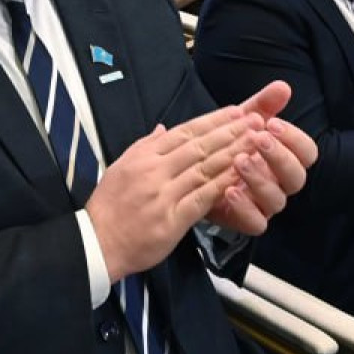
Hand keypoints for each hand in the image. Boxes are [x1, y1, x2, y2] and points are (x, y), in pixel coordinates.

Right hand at [85, 105, 261, 280]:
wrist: (97, 242)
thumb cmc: (109, 207)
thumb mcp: (120, 166)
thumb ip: (145, 146)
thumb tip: (162, 128)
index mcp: (143, 156)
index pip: (184, 132)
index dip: (212, 121)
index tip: (234, 111)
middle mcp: (154, 171)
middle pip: (199, 146)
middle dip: (230, 132)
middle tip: (254, 120)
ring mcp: (164, 195)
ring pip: (204, 169)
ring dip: (233, 153)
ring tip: (256, 143)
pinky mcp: (172, 219)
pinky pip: (203, 198)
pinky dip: (223, 184)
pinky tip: (241, 176)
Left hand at [205, 82, 317, 234]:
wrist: (191, 171)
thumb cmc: (225, 145)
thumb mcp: (241, 121)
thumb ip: (262, 105)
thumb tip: (283, 87)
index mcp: (284, 158)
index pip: (306, 152)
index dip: (294, 139)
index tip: (272, 123)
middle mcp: (279, 183)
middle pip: (296, 178)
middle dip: (279, 157)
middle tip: (258, 139)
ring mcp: (264, 204)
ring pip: (277, 200)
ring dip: (259, 179)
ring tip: (239, 161)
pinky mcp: (246, 221)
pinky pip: (256, 223)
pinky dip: (244, 208)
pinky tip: (228, 189)